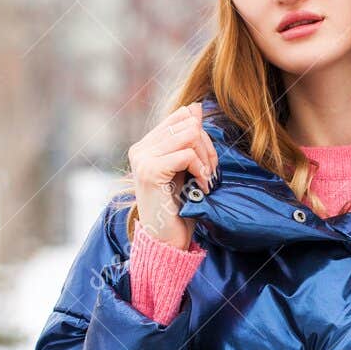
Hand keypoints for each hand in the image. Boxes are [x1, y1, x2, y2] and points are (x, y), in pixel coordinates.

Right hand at [128, 102, 218, 248]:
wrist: (166, 241)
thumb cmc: (179, 209)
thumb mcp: (186, 169)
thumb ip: (188, 141)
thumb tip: (195, 107)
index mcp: (146, 146)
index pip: (181, 117)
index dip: (202, 134)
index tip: (207, 161)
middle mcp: (140, 149)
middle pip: (188, 124)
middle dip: (208, 148)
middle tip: (210, 174)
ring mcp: (142, 158)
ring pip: (190, 135)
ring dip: (206, 159)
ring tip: (206, 180)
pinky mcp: (150, 170)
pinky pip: (187, 154)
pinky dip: (201, 170)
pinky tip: (201, 187)